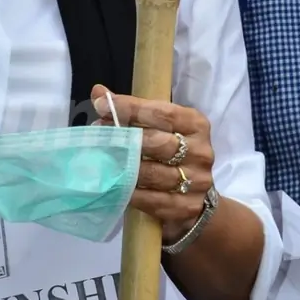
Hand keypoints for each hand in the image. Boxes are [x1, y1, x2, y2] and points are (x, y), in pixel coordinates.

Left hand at [91, 84, 213, 243]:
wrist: (194, 195)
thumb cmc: (169, 152)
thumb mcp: (155, 126)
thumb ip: (130, 110)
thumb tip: (98, 92)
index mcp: (195, 124)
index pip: (163, 112)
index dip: (130, 108)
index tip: (100, 104)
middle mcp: (201, 151)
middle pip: (159, 143)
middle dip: (125, 139)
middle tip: (98, 135)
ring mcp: (197, 181)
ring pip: (154, 173)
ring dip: (124, 167)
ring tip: (102, 161)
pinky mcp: (187, 206)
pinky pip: (152, 199)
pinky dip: (131, 192)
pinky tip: (116, 186)